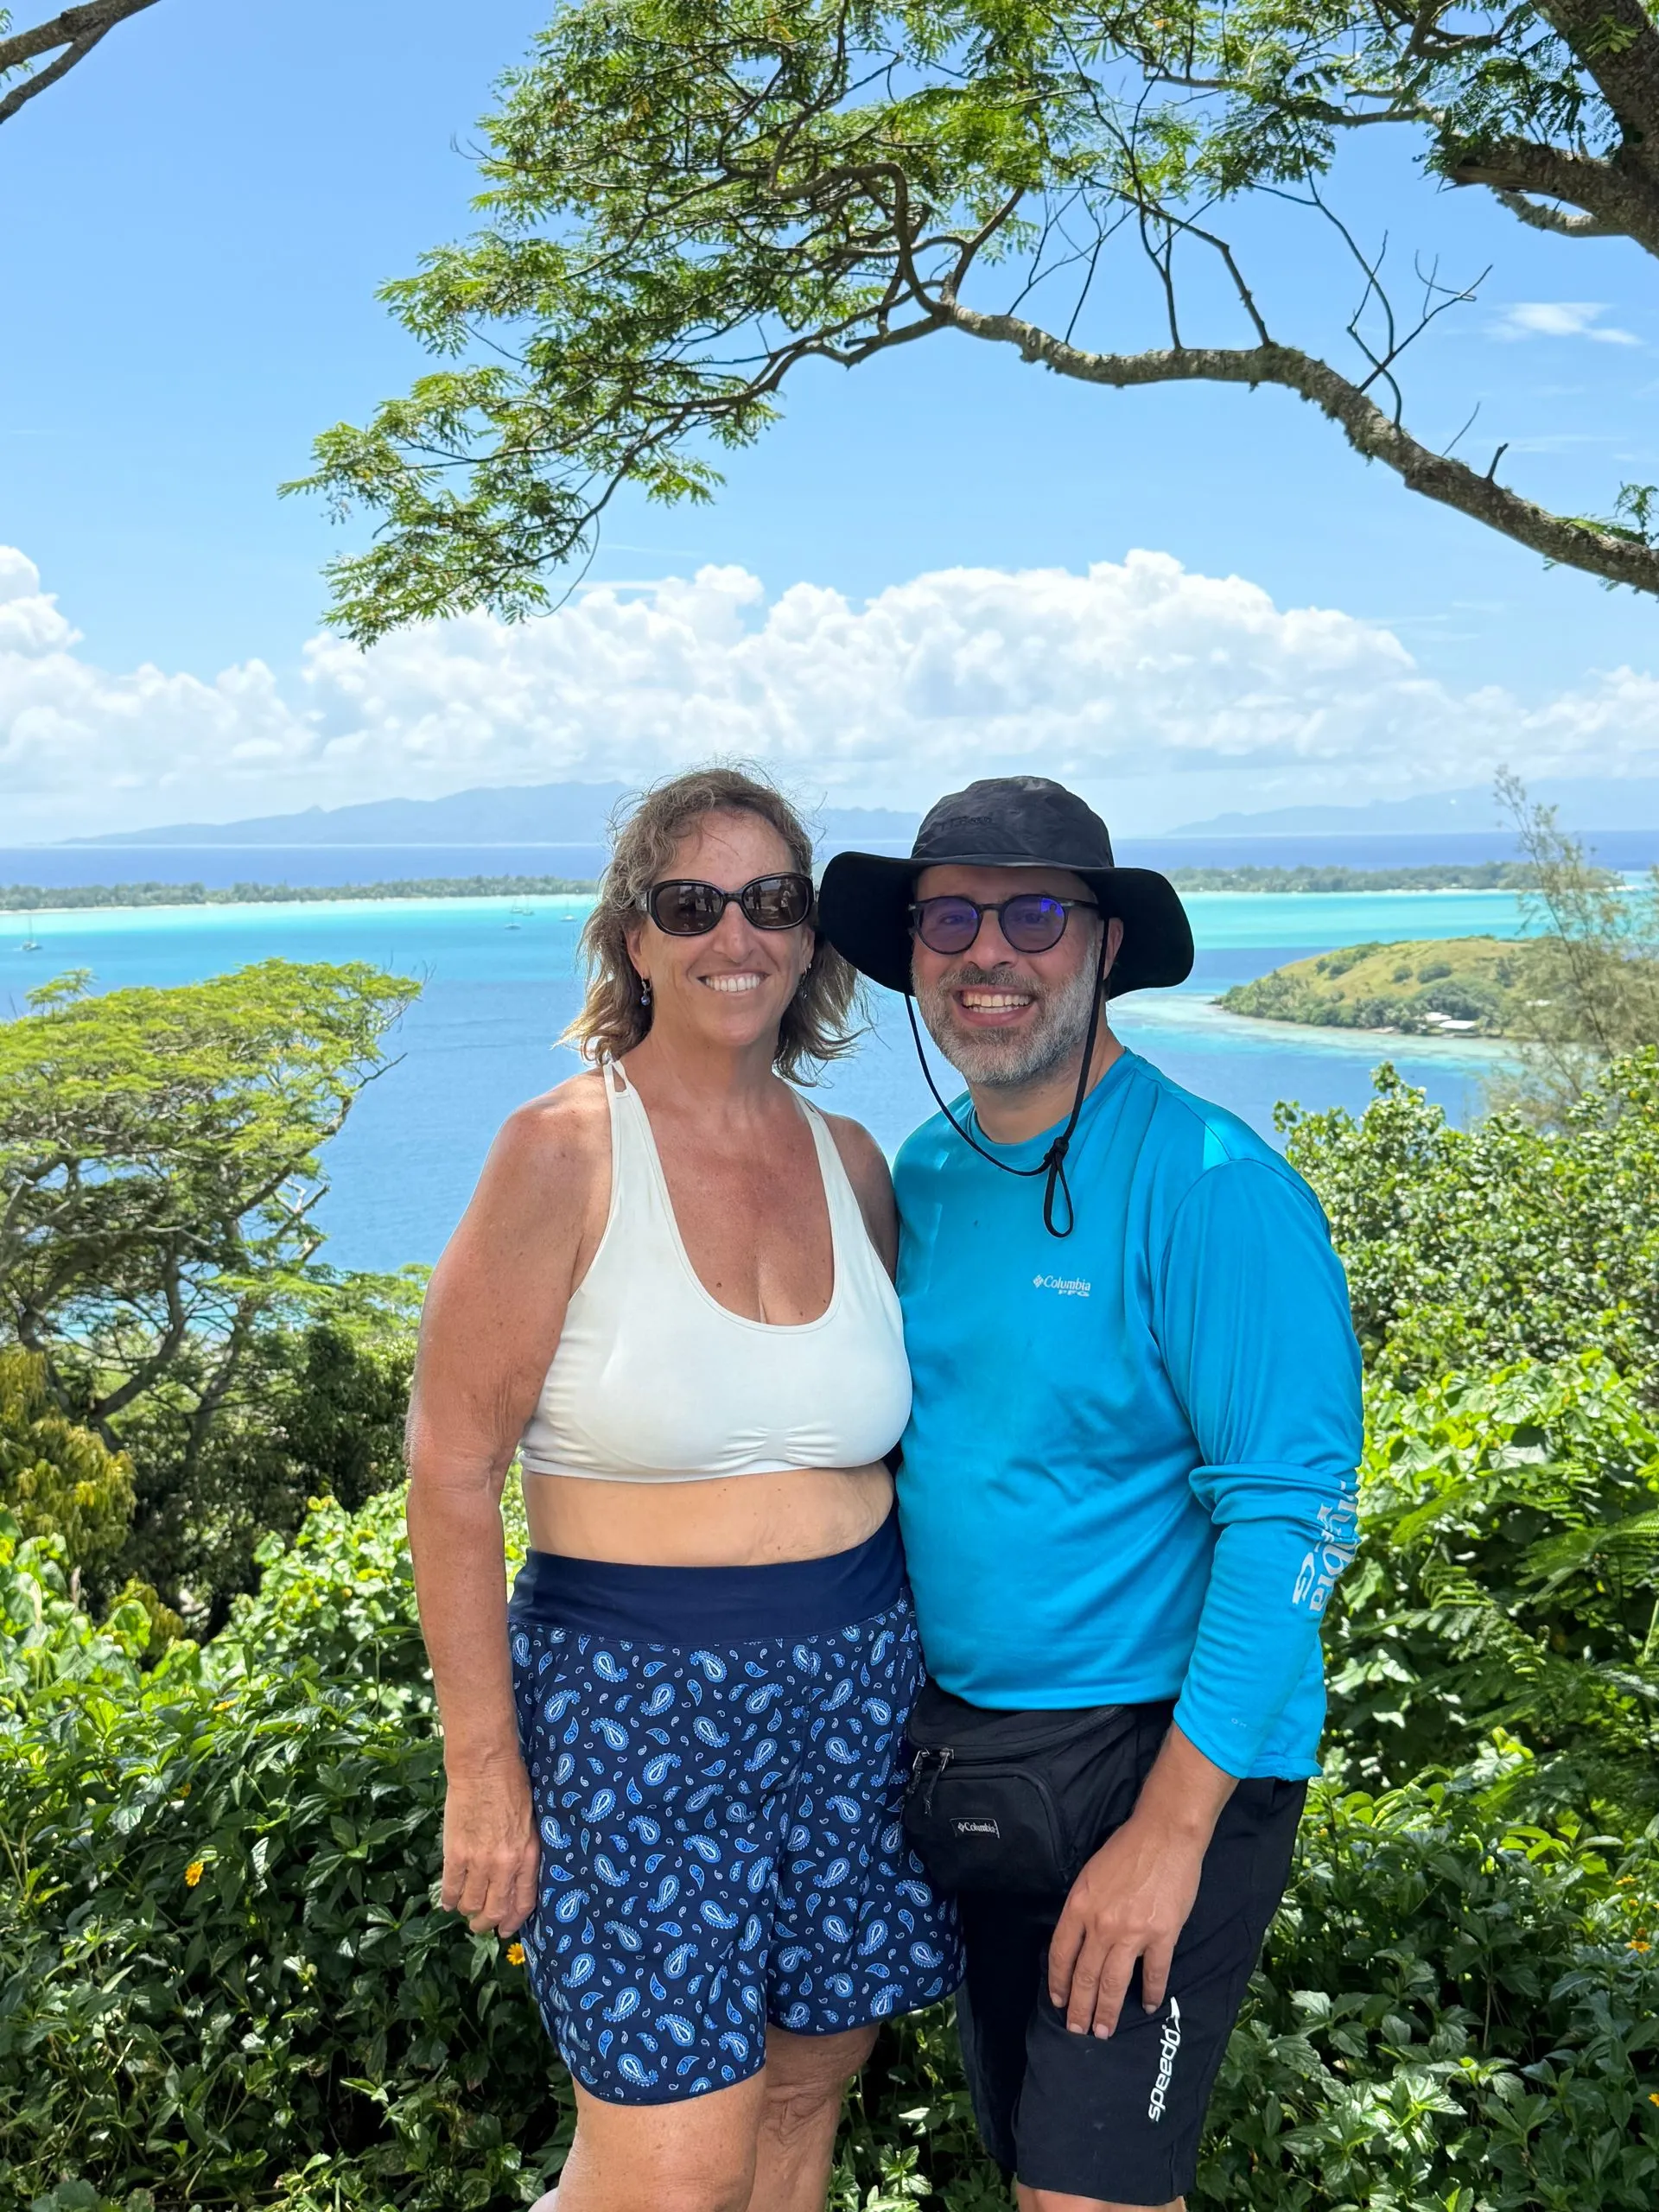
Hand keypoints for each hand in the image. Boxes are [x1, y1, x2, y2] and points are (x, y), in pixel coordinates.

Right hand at [441, 1760, 539, 1935]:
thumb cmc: (511, 1786)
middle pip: (495, 1910)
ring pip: (471, 1903)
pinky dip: (448, 1899)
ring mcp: (480, 1861)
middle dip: (487, 1923)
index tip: (506, 1929)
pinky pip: (450, 1888)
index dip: (513, 1920)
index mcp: (528, 1855)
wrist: (484, 1766)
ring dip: (466, 1910)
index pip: (524, 1902)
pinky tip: (447, 1901)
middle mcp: (506, 1864)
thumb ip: (523, 1852)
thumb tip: (514, 1879)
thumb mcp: (530, 1822)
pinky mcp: (456, 1854)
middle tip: (480, 1924)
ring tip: (464, 1908)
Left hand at [1046, 1810, 1205, 2037]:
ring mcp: (1132, 1932)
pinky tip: (1148, 2006)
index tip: (1058, 2001)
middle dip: (1079, 2008)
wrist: (1164, 1834)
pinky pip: (1153, 1973)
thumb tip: (1078, 1940)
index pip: (1061, 1954)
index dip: (1058, 1982)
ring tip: (1103, 2031)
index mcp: (1079, 1906)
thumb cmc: (1125, 1849)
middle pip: (1085, 1976)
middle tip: (1077, 2031)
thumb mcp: (1089, 1874)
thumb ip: (1083, 1908)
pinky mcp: (1162, 1935)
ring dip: (1107, 2011)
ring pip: (1113, 1982)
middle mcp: (1101, 1924)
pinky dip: (1150, 1993)